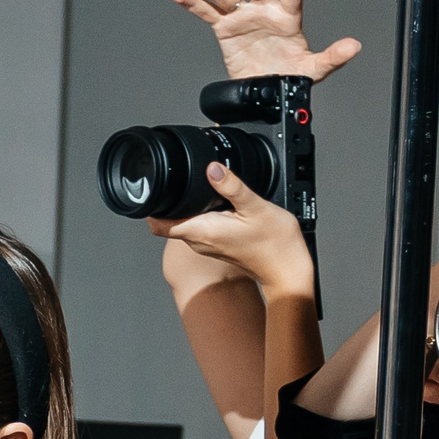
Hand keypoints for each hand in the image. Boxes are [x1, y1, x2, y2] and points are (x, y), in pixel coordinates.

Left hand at [154, 162, 315, 302]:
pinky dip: (200, 214)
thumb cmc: (275, 244)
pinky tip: (215, 203)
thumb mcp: (255, 207)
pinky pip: (198, 228)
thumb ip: (232, 186)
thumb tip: (213, 168)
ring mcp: (207, 245)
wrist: (287, 270)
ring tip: (201, 188)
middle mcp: (199, 242)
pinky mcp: (216, 246)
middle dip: (171, 200)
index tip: (156, 189)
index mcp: (202, 231)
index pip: (159, 225)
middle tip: (181, 179)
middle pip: (169, 221)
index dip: (152, 207)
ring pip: (184, 224)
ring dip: (186, 207)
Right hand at [171, 0, 360, 81]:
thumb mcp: (314, 70)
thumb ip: (333, 57)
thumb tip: (354, 47)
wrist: (264, 91)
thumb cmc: (288, 75)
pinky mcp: (225, 29)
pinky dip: (192, 5)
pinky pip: (207, 14)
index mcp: (287, 18)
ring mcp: (243, 18)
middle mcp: (264, 11)